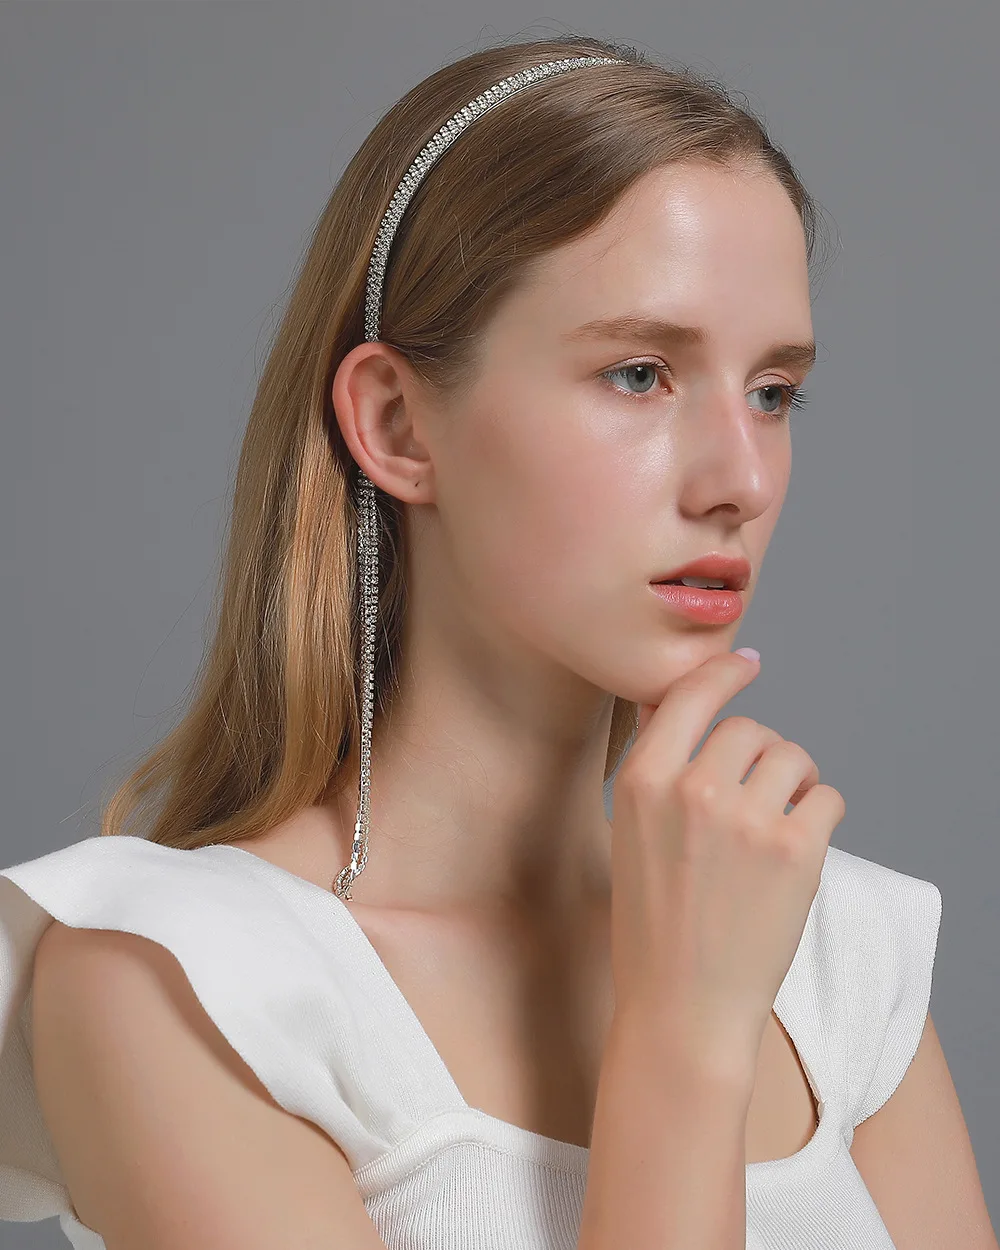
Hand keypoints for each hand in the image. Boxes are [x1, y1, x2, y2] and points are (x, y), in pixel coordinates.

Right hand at [609, 650, 845, 1069]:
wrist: (682, 1006)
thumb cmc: (652, 922)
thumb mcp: (631, 831)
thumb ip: (656, 763)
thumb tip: (675, 700)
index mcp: (641, 779)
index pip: (691, 693)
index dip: (724, 674)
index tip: (746, 666)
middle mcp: (693, 788)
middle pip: (750, 729)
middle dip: (759, 756)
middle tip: (754, 799)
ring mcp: (746, 819)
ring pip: (794, 756)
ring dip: (794, 782)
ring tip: (777, 825)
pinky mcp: (795, 850)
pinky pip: (828, 796)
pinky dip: (820, 815)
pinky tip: (796, 848)